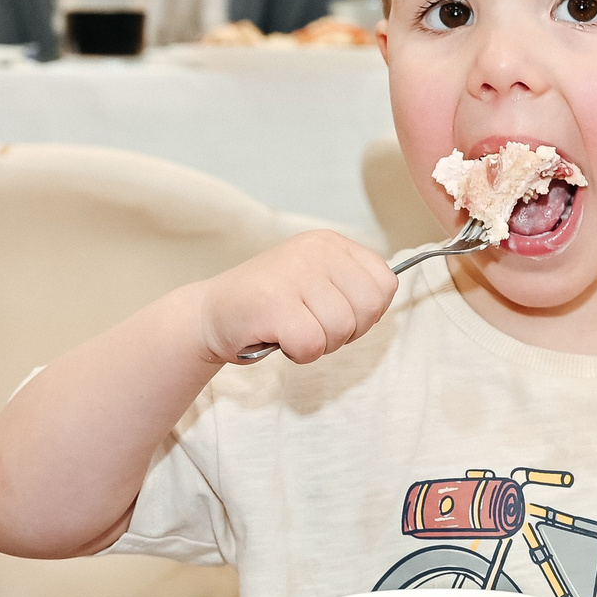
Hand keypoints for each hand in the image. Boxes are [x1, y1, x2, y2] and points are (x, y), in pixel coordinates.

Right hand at [194, 232, 398, 366]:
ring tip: (291, 330)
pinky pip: (312, 345)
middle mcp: (315, 251)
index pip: (385, 284)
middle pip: (368, 310)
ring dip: (319, 345)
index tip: (336, 314)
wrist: (211, 313)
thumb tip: (383, 301)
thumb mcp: (318, 281)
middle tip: (312, 327)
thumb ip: (352, 288)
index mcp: (331, 243)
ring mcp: (294, 273)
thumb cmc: (270, 305)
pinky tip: (277, 337)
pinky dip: (297, 353)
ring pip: (341, 330)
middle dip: (346, 333)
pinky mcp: (274, 303)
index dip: (367, 313)